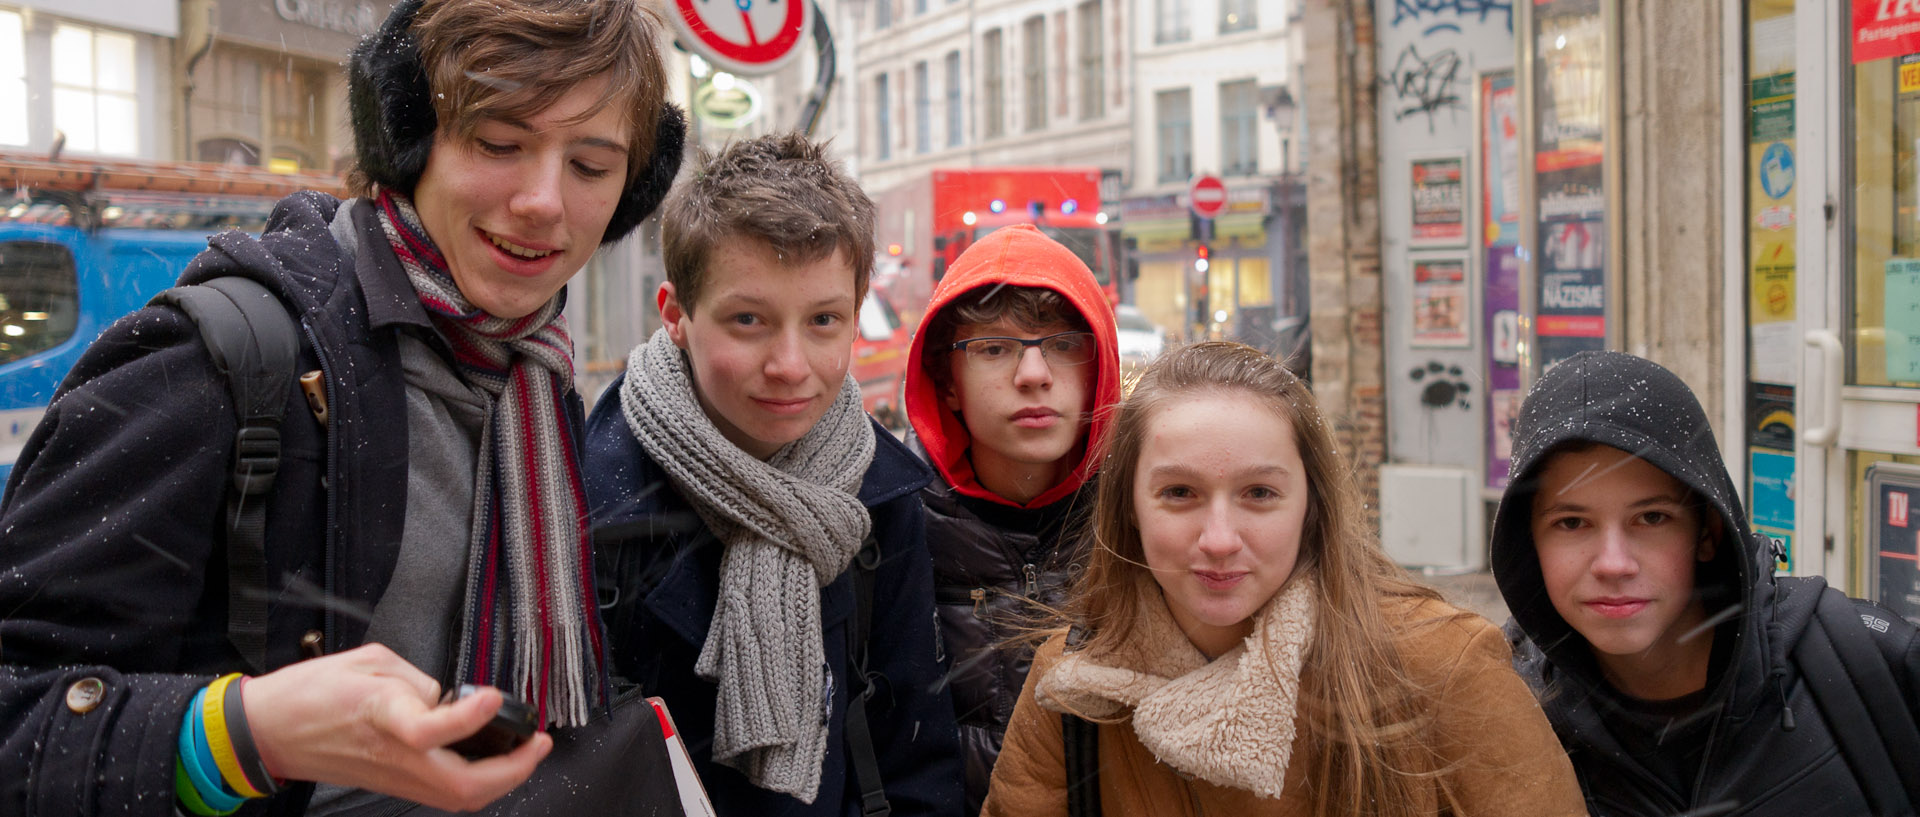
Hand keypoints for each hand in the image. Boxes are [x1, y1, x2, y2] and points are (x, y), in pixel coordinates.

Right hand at [239, 643, 553, 810]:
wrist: (270, 730)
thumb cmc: (312, 693)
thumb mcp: (370, 663)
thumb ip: (419, 680)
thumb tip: (451, 700)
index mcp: (382, 714)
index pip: (428, 729)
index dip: (467, 717)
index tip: (493, 697)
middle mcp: (393, 754)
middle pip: (460, 786)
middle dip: (512, 770)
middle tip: (539, 743)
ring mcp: (394, 776)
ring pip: (457, 798)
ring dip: (501, 780)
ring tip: (526, 753)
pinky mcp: (392, 785)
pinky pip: (443, 794)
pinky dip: (478, 783)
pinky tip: (493, 762)